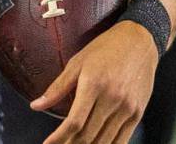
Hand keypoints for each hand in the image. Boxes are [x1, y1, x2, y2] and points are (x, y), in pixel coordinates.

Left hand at [31, 21, 158, 143]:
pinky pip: (123, 138)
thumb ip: (57, 88)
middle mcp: (112, 99)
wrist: (139, 42)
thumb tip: (36, 105)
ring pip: (105, 140)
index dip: (59, 137)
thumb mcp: (76, 62)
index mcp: (93, 85)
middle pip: (88, 134)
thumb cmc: (105, 49)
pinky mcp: (138, 113)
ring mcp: (127, 108)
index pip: (74, 122)